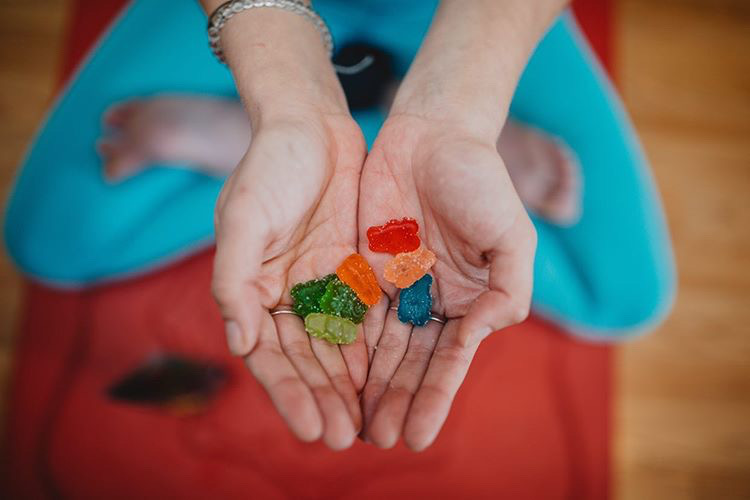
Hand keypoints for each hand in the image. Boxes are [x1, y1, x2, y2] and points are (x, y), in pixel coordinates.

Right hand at [212, 113, 367, 449]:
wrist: (311, 126)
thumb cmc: (268, 167)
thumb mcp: (242, 217)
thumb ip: (233, 280)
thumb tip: (239, 343)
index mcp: (252, 290)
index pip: (269, 355)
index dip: (288, 394)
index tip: (310, 428)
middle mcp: (287, 295)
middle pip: (307, 360)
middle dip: (324, 400)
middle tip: (345, 439)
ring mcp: (323, 285)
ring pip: (339, 347)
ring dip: (351, 386)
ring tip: (369, 424)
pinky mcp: (354, 271)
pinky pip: (366, 317)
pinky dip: (374, 348)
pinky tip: (388, 378)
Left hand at [358, 113, 536, 449]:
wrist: (431, 135)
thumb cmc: (479, 180)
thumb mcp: (511, 235)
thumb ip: (508, 289)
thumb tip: (482, 335)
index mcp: (471, 301)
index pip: (449, 360)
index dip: (434, 398)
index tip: (418, 436)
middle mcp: (433, 303)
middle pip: (412, 363)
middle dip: (397, 401)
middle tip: (380, 440)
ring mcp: (397, 289)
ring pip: (380, 348)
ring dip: (370, 388)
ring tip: (356, 427)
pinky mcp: (365, 270)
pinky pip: (354, 315)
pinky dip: (346, 349)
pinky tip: (334, 381)